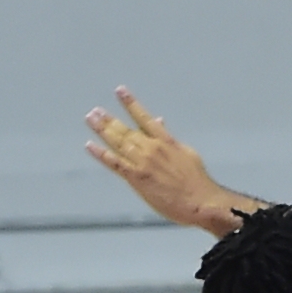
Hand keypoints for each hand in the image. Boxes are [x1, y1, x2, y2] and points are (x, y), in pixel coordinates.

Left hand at [84, 90, 242, 232]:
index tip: (120, 91)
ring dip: (102, 130)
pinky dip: (102, 154)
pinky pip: (115, 163)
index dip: (131, 103)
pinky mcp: (137, 178)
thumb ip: (169, 138)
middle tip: (95, 111)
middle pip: (126, 130)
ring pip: (118, 142)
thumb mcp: (186, 153)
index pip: (144, 117)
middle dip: (109, 119)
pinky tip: (91, 145)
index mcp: (166, 141)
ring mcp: (142, 163)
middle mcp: (152, 148)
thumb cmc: (197, 181)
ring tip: (91, 119)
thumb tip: (160, 122)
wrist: (200, 201)